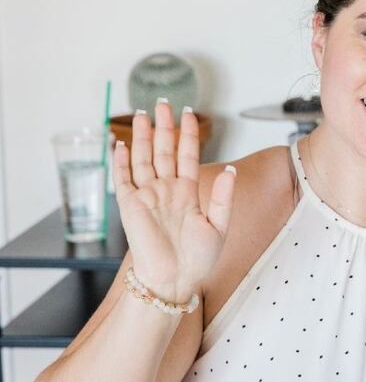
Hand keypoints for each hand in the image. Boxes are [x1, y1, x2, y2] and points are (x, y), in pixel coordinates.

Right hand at [113, 101, 235, 301]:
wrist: (175, 279)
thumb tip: (229, 168)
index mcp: (189, 192)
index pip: (188, 155)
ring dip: (143, 136)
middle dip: (163, 126)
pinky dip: (120, 161)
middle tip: (162, 102)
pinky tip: (120, 144)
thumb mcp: (219, 225)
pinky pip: (123, 179)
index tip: (189, 113)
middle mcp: (167, 190)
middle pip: (164, 150)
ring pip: (144, 158)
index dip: (188, 134)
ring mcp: (148, 196)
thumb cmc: (198, 258)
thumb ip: (222, 196)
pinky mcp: (130, 206)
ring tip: (142, 113)